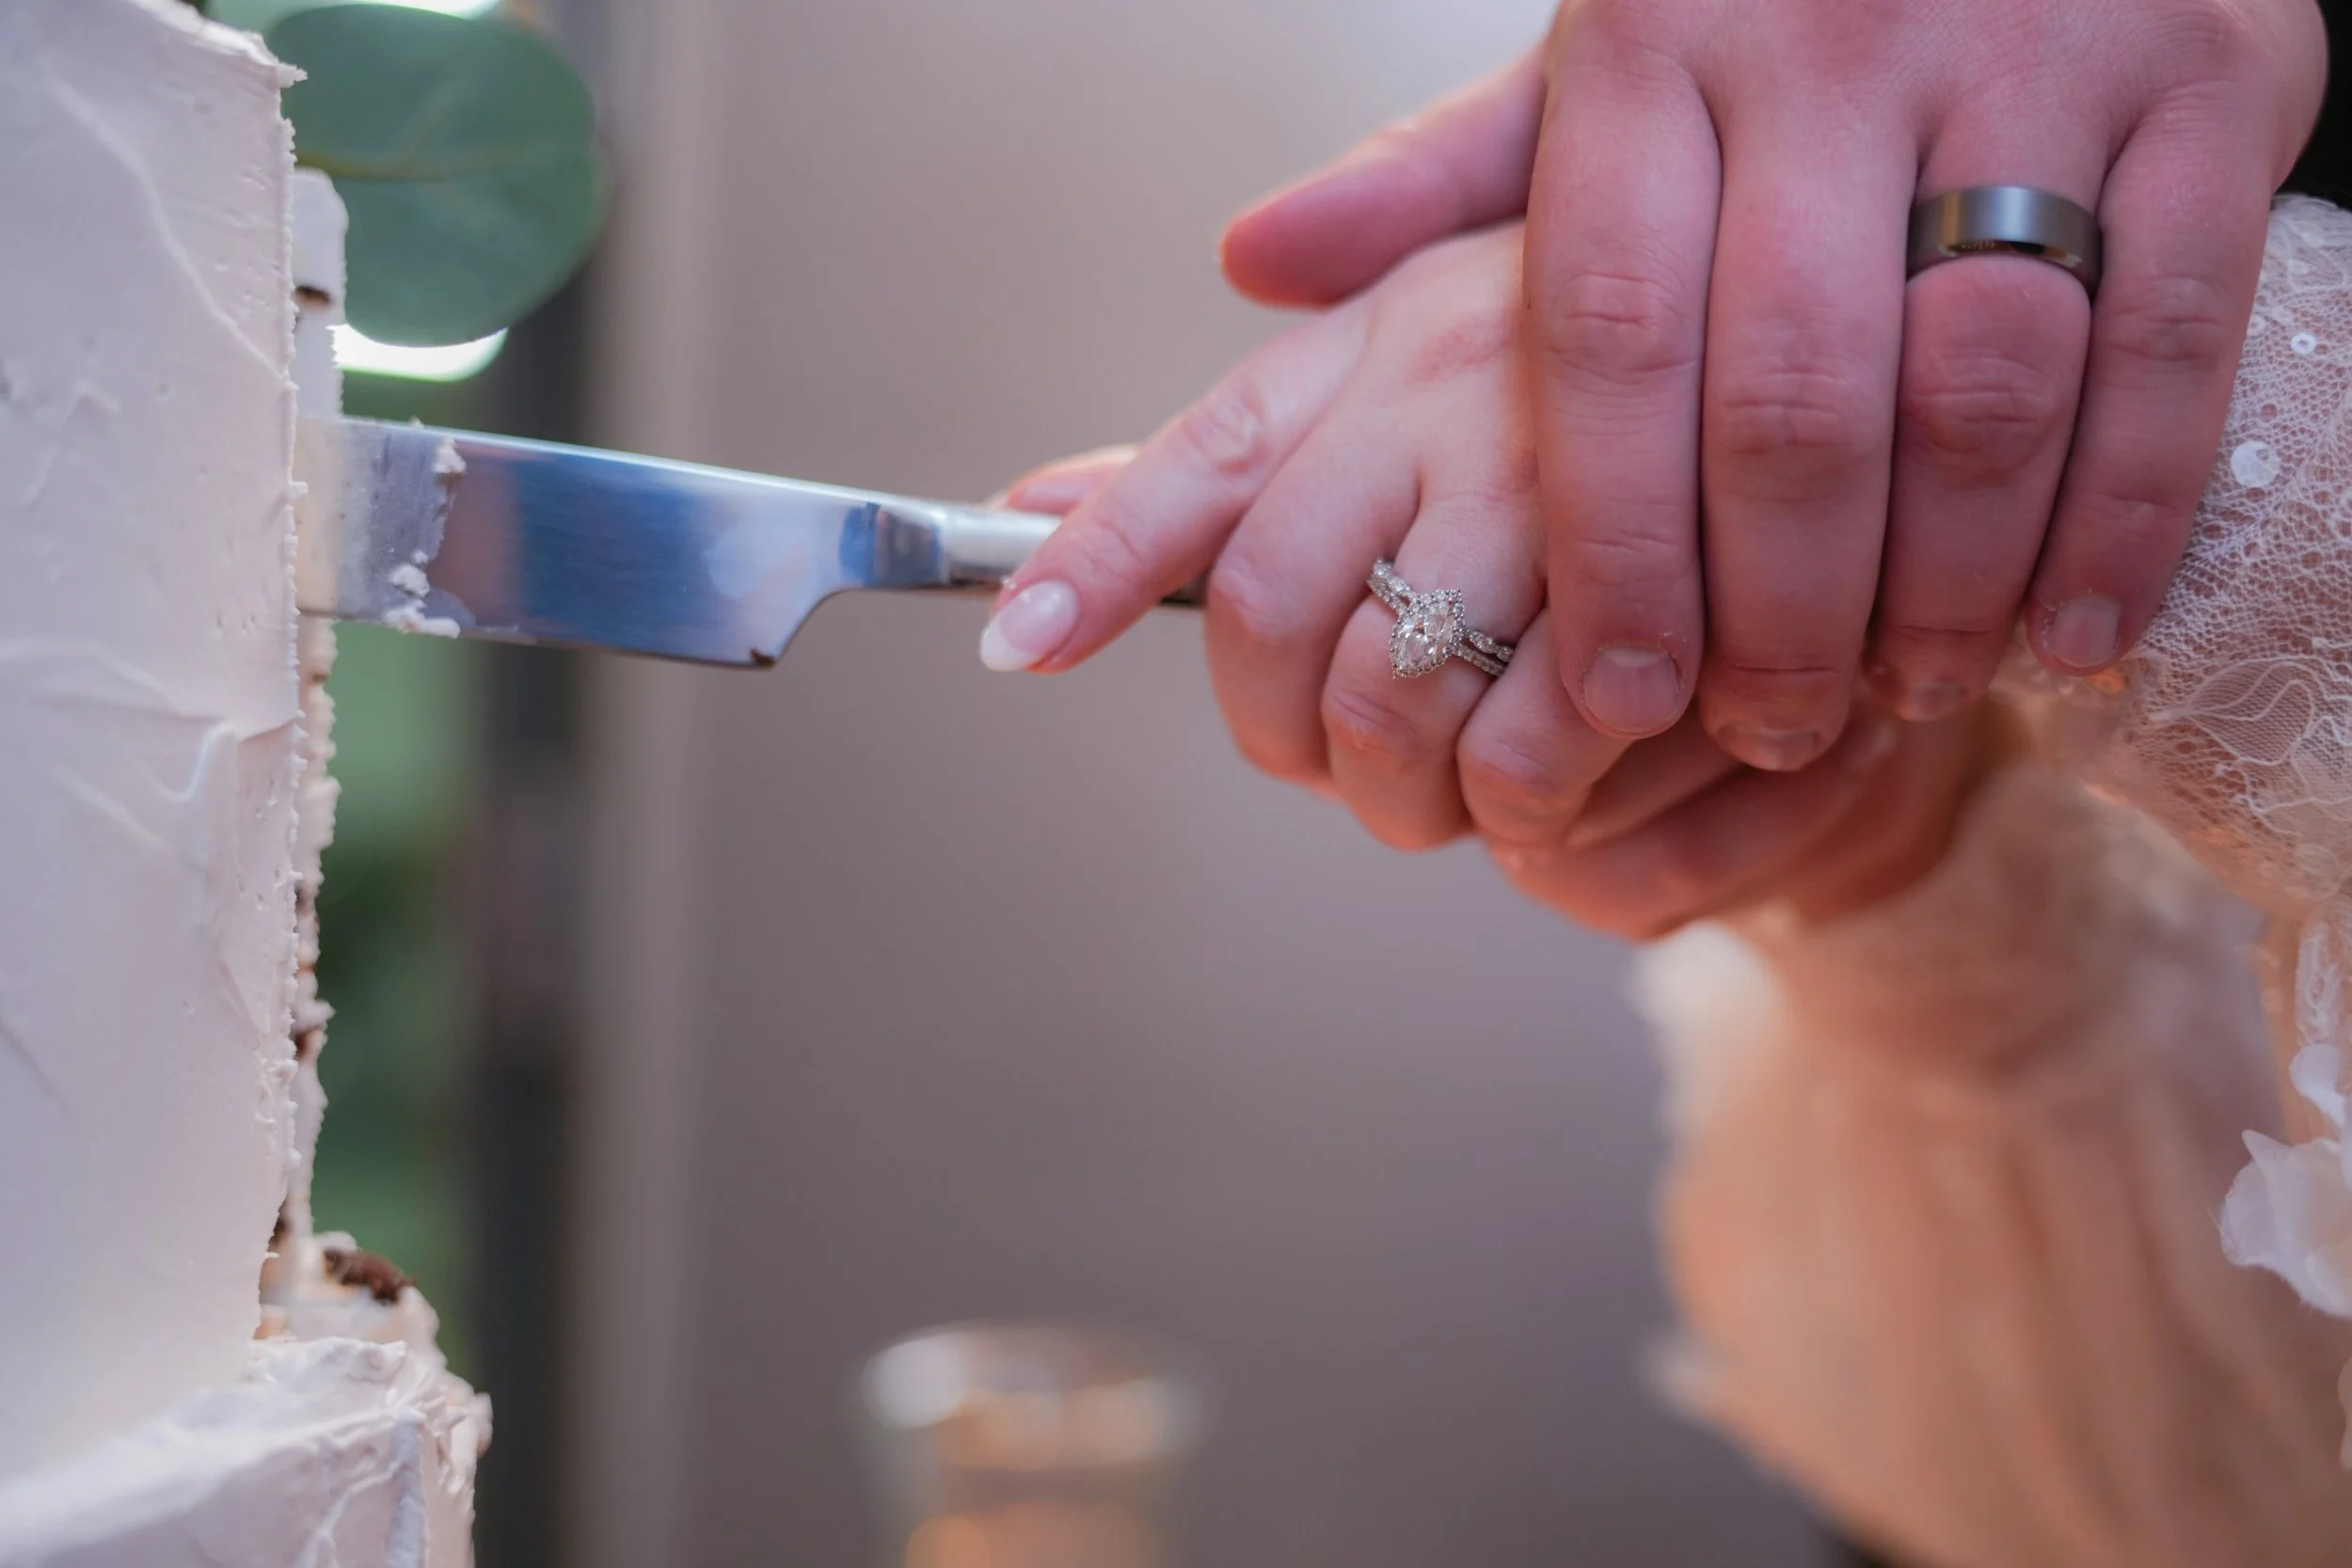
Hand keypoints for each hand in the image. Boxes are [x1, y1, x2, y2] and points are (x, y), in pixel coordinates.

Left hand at [999, 435, 1971, 934]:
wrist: (1883, 414)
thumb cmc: (1616, 424)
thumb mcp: (1432, 380)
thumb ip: (1260, 448)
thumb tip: (1041, 500)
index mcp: (1392, 332)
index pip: (1203, 461)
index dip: (1089, 566)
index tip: (1017, 651)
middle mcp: (1474, 383)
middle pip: (1273, 615)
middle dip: (1288, 741)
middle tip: (1347, 771)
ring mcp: (1590, 480)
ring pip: (1399, 704)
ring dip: (1405, 798)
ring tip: (1469, 795)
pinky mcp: (1709, 591)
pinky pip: (1545, 764)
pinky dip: (1534, 826)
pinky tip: (1572, 796)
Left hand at [1220, 0, 2324, 771]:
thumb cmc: (1782, 9)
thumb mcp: (1607, 72)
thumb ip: (1448, 184)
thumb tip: (1257, 265)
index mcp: (1657, 52)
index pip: (1606, 336)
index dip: (1616, 543)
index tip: (1620, 697)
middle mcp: (1834, 47)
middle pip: (1790, 396)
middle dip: (1774, 606)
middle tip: (1764, 724)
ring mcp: (2034, 57)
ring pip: (1976, 387)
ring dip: (1939, 587)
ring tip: (1896, 697)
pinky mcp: (2206, 86)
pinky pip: (2165, 345)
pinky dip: (2116, 517)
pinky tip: (2063, 639)